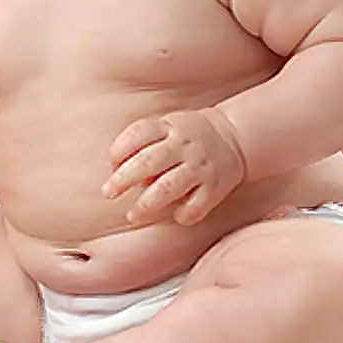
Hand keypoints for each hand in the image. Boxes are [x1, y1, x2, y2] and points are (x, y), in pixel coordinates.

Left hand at [100, 107, 246, 226]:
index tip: (112, 166)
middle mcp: (184, 146)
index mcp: (169, 127)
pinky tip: (175, 215)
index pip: (139, 133)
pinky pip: (196, 206)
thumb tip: (120, 174)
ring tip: (132, 215)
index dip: (120, 150)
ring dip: (146, 204)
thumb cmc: (189, 135)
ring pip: (169, 187)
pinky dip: (183, 214)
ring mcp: (200, 167)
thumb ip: (143, 146)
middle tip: (108, 193)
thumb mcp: (167, 127)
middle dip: (123, 179)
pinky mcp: (215, 188)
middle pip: (149, 161)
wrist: (234, 136)